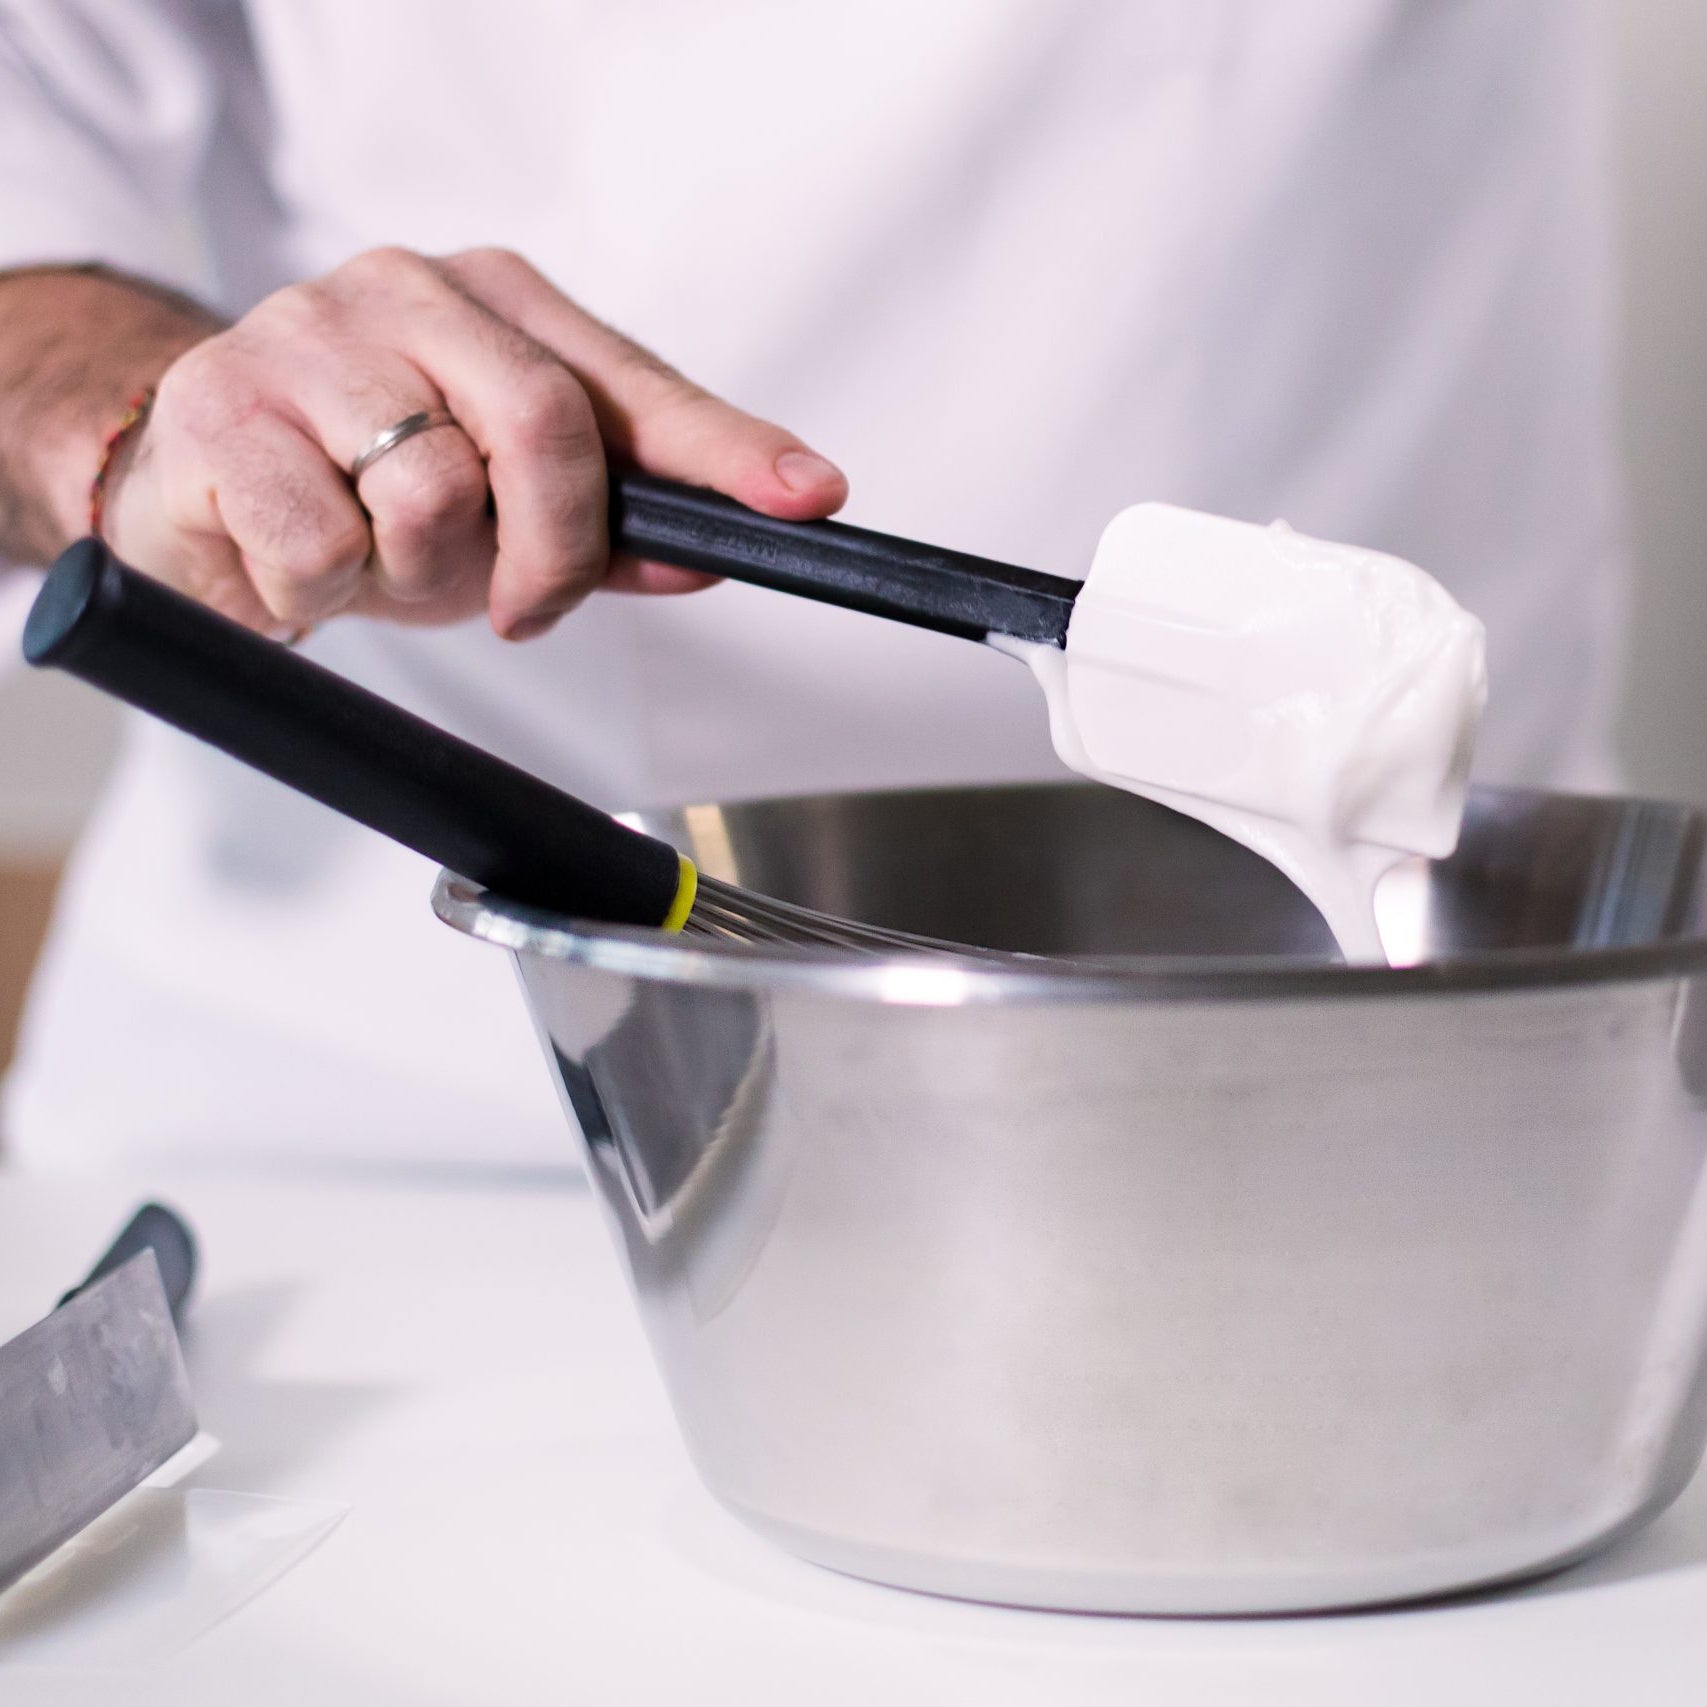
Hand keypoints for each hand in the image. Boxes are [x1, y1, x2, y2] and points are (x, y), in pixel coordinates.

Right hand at [99, 247, 847, 637]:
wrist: (192, 483)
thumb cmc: (362, 488)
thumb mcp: (503, 510)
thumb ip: (612, 528)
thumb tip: (711, 550)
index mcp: (492, 302)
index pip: (630, 386)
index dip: (726, 450)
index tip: (807, 497)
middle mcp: (405, 293)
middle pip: (543, 426)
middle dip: (553, 551)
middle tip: (520, 605)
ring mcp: (304, 338)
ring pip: (431, 492)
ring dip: (421, 574)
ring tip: (378, 560)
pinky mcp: (217, 410)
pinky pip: (325, 545)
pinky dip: (326, 592)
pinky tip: (302, 567)